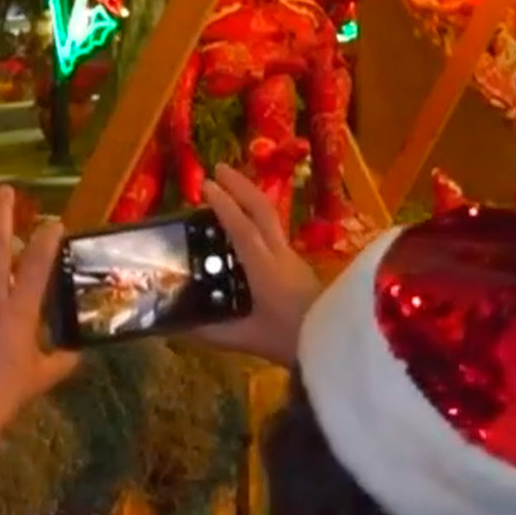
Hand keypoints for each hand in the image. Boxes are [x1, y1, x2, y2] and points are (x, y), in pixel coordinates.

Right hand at [198, 163, 322, 363]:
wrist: (339, 345)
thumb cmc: (294, 340)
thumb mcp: (248, 339)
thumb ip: (211, 332)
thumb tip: (175, 327)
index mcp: (265, 270)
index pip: (243, 229)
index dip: (224, 205)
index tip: (206, 184)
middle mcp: (280, 256)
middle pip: (263, 210)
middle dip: (240, 185)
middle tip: (217, 169)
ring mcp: (292, 258)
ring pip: (271, 217)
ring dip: (249, 197)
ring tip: (229, 187)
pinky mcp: (297, 265)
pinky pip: (273, 231)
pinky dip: (256, 216)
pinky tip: (244, 223)